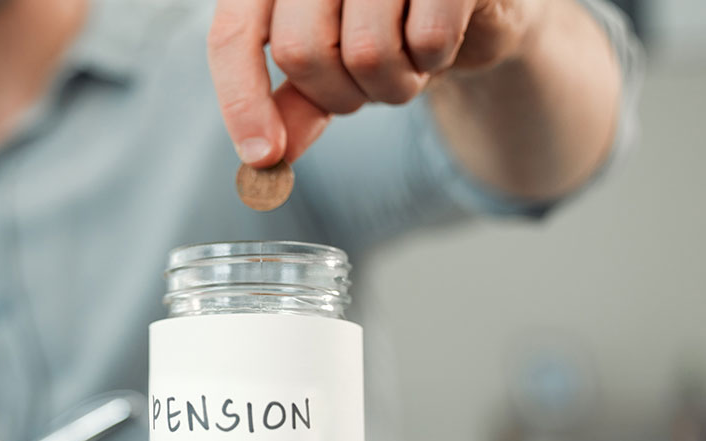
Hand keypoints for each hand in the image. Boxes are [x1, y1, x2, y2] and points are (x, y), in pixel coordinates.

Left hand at [208, 0, 543, 166]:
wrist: (471, 4)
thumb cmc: (391, 28)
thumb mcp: (332, 67)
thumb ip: (294, 103)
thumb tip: (263, 160)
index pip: (234, 33)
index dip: (242, 100)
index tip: (262, 157)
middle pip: (299, 51)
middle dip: (338, 95)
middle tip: (366, 87)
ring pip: (366, 52)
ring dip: (393, 86)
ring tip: (409, 60)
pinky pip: (428, 38)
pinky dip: (436, 60)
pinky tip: (442, 40)